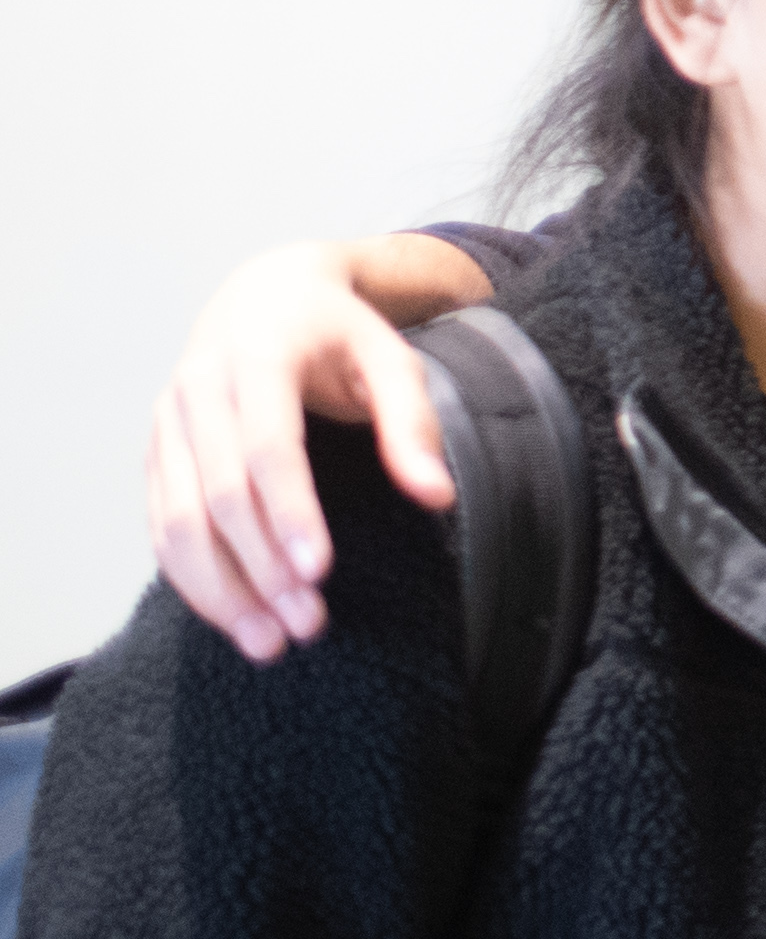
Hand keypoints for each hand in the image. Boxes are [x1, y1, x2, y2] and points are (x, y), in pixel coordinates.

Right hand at [144, 237, 490, 661]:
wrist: (265, 295)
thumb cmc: (339, 332)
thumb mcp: (391, 357)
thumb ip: (413, 423)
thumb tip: (436, 496)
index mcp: (256, 359)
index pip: (267, 448)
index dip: (289, 513)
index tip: (318, 572)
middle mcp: (196, 391)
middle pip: (217, 496)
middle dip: (259, 567)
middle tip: (308, 625)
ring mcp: (167, 425)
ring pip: (176, 520)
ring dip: (220, 589)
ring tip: (270, 643)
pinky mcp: (155, 455)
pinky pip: (160, 525)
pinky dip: (192, 578)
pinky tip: (233, 618)